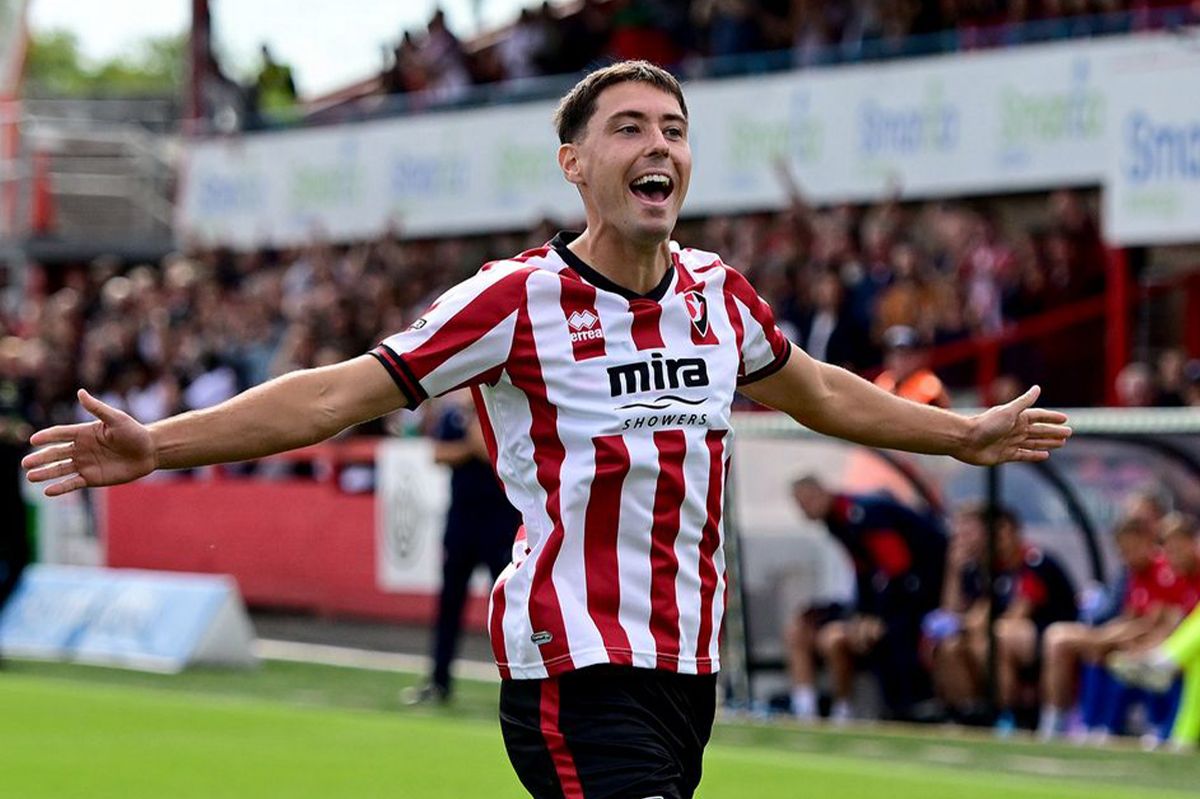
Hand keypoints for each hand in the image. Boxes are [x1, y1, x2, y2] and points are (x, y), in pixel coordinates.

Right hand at [22, 389, 156, 495]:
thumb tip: (80, 392)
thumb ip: (97, 408)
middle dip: (40, 458)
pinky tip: (48, 491)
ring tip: (30, 477)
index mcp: (83, 433)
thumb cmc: (134, 432)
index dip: (47, 437)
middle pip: (55, 453)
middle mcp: (80, 449)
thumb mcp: (117, 418)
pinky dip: (61, 487)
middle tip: (25, 463)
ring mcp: (85, 464)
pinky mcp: (92, 478)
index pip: (60, 434)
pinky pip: (72, 483)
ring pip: (60, 469)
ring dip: (45, 473)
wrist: (149, 451)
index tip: (33, 440)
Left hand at [956, 386, 1070, 465]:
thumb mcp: (1008, 411)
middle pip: (1039, 431)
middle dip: (1053, 432)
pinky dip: (1035, 455)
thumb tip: (1037, 388)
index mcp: (1016, 418)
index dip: (1051, 418)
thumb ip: (1024, 402)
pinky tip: (1045, 455)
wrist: (965, 440)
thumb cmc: (986, 424)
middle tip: (1069, 433)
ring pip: (1034, 443)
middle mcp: (1014, 429)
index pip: (1038, 416)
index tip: (1065, 419)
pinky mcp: (1005, 455)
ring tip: (1061, 443)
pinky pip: (1024, 455)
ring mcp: (1010, 442)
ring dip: (1047, 443)